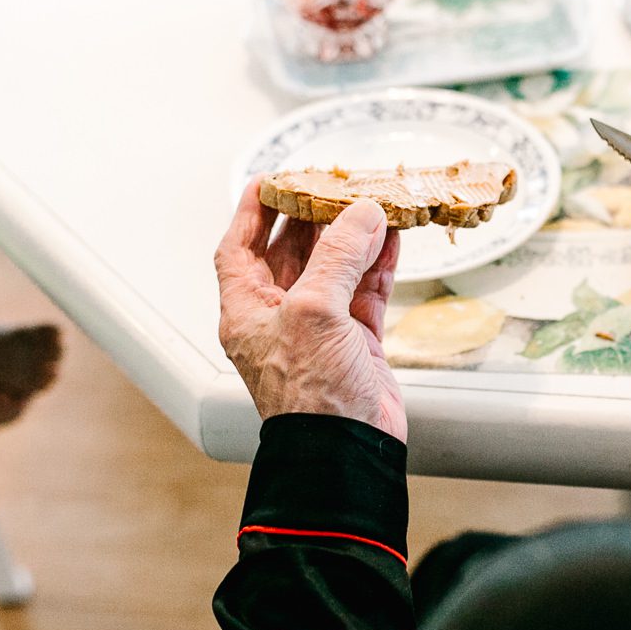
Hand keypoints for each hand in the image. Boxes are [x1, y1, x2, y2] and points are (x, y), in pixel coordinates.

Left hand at [214, 180, 405, 441]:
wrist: (347, 448)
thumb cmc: (310, 396)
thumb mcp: (313, 311)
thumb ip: (337, 256)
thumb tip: (359, 215)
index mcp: (248, 311)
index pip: (239, 249)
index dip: (251, 212)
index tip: (269, 180)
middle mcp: (280, 318)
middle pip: (290, 253)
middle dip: (311, 217)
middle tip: (330, 185)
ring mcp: (320, 330)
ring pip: (335, 269)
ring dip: (352, 237)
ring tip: (370, 204)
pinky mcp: (356, 343)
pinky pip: (366, 291)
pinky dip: (379, 264)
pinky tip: (391, 239)